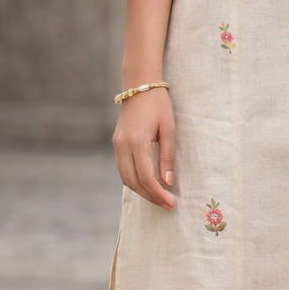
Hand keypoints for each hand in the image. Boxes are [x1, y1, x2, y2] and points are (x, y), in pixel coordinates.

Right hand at [112, 88, 176, 208]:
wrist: (139, 85)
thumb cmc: (158, 104)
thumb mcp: (169, 129)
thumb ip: (167, 157)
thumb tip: (168, 182)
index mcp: (137, 141)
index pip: (145, 177)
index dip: (158, 194)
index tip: (171, 203)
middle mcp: (122, 145)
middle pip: (133, 182)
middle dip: (150, 196)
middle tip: (167, 204)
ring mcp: (116, 145)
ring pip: (125, 178)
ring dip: (141, 191)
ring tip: (159, 197)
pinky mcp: (116, 143)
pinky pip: (123, 169)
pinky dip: (134, 180)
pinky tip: (148, 184)